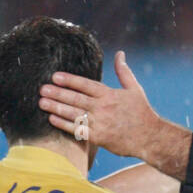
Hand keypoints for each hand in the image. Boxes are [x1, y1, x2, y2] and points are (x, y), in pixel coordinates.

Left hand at [39, 51, 157, 157]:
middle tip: (42, 89)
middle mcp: (102, 108)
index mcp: (109, 94)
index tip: (55, 76)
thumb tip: (120, 54)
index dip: (69, 80)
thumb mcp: (135, 89)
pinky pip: (78, 130)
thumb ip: (123, 71)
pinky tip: (52, 119)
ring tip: (42, 102)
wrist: (150, 137)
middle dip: (57, 93)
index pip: (85, 85)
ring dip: (56, 108)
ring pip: (74, 114)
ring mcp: (100, 123)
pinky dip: (64, 125)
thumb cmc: (142, 113)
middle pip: (76, 99)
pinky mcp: (99, 138)